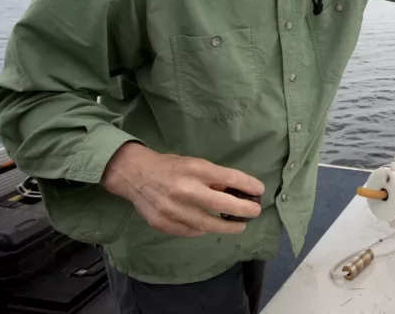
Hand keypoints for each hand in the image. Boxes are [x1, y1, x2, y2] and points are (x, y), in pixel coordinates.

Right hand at [100, 142, 264, 237]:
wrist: (134, 174)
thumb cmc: (171, 166)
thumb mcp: (194, 163)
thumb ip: (213, 178)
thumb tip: (236, 192)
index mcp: (194, 169)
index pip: (228, 178)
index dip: (247, 185)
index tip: (259, 190)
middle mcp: (184, 189)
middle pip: (221, 204)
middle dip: (243, 210)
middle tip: (254, 212)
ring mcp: (171, 208)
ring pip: (206, 224)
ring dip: (227, 226)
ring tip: (239, 226)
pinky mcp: (161, 222)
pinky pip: (189, 231)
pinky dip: (203, 230)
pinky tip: (210, 228)